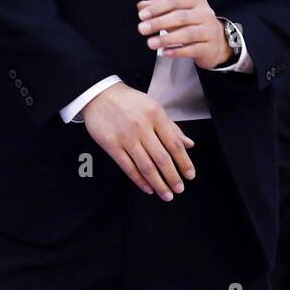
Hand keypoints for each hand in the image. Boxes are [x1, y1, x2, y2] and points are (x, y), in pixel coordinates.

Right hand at [80, 82, 195, 199]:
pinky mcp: (111, 145)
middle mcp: (142, 127)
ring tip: (166, 194)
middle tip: (179, 189)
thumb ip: (172, 128)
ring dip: (158, 183)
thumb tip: (189, 144)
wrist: (100, 95)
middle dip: (172, 177)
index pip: (174, 144)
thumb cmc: (130, 101)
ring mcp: (126, 138)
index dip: (184, 162)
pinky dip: (139, 180)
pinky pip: (127, 167)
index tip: (190, 175)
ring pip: (145, 166)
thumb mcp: (154, 108)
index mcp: (156, 116)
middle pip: (161, 158)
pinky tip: (147, 188)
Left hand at [136, 0, 230, 68]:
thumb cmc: (194, 24)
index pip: (175, 2)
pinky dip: (178, 51)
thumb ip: (160, 7)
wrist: (218, 43)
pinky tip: (165, 52)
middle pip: (181, 17)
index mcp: (196, 1)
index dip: (158, 8)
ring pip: (187, 34)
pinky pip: (193, 49)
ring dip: (166, 38)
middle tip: (142, 29)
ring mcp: (210, 31)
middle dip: (159, 23)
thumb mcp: (179, 12)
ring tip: (151, 43)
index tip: (142, 15)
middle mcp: (205, 14)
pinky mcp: (210, 47)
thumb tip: (142, 5)